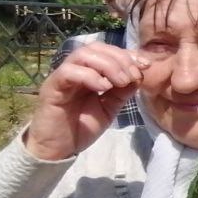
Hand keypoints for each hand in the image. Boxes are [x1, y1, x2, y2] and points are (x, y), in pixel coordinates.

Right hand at [23, 44, 144, 159]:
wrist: (58, 149)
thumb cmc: (81, 128)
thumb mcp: (109, 108)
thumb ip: (122, 91)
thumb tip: (138, 75)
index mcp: (88, 72)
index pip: (107, 51)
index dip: (127, 54)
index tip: (146, 65)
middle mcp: (74, 69)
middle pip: (96, 47)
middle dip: (119, 58)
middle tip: (132, 76)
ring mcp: (62, 76)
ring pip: (82, 54)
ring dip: (107, 65)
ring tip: (121, 82)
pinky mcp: (52, 88)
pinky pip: (69, 72)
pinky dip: (90, 76)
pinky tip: (103, 88)